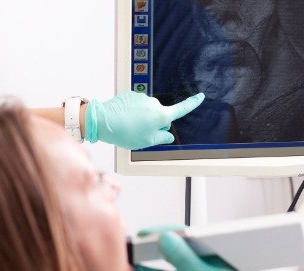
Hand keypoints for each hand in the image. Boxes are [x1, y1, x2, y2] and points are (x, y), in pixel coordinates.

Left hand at [85, 91, 204, 149]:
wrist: (104, 120)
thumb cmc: (126, 132)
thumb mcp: (147, 141)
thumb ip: (161, 138)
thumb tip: (168, 136)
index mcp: (161, 115)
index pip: (181, 109)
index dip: (192, 103)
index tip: (200, 97)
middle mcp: (154, 103)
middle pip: (161, 114)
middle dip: (155, 123)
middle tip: (141, 133)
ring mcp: (142, 98)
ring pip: (147, 110)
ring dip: (142, 118)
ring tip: (129, 127)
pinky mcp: (131, 95)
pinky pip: (136, 105)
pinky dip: (132, 112)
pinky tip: (124, 119)